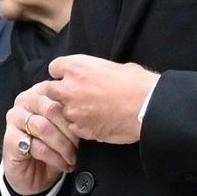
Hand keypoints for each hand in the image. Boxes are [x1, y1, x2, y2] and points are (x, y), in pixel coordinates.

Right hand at [2, 83, 78, 195]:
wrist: (34, 176)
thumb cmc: (51, 148)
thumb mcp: (66, 130)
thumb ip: (73, 118)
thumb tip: (90, 118)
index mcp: (40, 92)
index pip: (61, 94)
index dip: (77, 113)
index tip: (88, 129)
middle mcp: (25, 101)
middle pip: (52, 109)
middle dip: (70, 131)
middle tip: (80, 146)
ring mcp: (14, 119)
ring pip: (44, 127)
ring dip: (63, 146)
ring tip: (72, 157)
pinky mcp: (10, 139)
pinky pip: (36, 146)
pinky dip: (54, 157)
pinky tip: (62, 164)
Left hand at [42, 54, 157, 146]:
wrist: (147, 107)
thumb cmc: (137, 83)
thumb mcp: (115, 66)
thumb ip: (96, 71)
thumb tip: (96, 75)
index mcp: (77, 67)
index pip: (54, 67)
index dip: (61, 73)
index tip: (67, 77)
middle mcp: (69, 88)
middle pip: (48, 90)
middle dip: (57, 93)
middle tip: (73, 96)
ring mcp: (73, 111)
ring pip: (61, 111)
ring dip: (71, 111)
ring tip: (90, 112)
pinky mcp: (81, 129)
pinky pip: (73, 127)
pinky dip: (81, 126)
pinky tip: (95, 123)